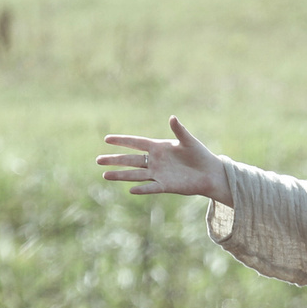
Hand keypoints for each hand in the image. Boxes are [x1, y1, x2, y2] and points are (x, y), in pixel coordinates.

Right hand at [99, 116, 231, 203]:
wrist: (209, 173)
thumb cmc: (199, 155)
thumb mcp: (189, 141)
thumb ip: (179, 131)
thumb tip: (172, 118)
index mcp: (158, 147)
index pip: (136, 143)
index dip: (122, 141)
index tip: (107, 139)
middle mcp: (154, 161)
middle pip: (130, 160)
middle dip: (114, 160)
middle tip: (98, 160)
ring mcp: (158, 174)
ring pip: (135, 174)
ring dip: (120, 175)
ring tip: (105, 175)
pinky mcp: (165, 185)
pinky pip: (150, 187)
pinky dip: (142, 188)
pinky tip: (130, 189)